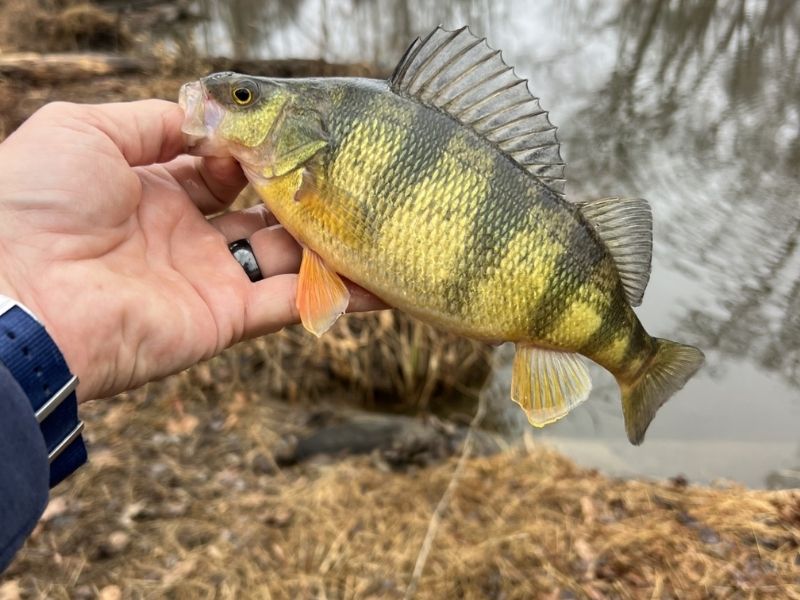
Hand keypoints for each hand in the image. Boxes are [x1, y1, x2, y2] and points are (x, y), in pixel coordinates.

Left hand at [0, 100, 380, 400]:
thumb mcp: (84, 131)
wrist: (18, 294)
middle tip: (343, 176)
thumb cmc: (35, 201)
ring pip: (284, 257)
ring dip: (326, 240)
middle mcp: (186, 237)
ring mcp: (209, 280)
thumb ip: (151, 122)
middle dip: (299, 194)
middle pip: (259, 213)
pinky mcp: (225, 320)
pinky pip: (290, 304)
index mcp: (152, 192)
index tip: (281, 139)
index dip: (252, 153)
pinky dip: (335, 292)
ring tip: (375, 218)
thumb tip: (207, 123)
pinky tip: (380, 277)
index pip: (220, 171)